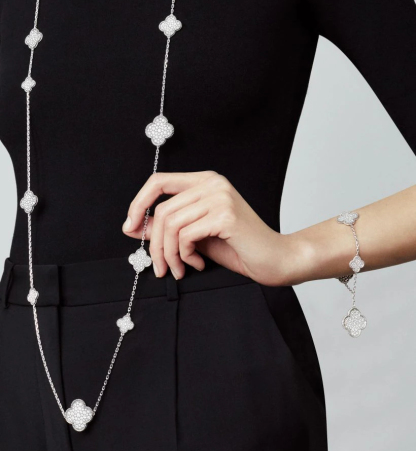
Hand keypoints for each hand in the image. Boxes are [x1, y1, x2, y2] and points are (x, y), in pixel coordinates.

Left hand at [122, 170, 301, 285]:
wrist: (274, 259)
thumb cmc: (237, 247)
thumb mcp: (195, 235)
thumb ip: (168, 226)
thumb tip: (132, 226)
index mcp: (205, 181)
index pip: (159, 181)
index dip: (138, 203)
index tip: (129, 227)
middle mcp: (212, 183)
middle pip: (162, 210)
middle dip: (154, 244)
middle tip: (160, 267)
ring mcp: (220, 197)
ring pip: (170, 224)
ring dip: (170, 254)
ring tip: (181, 269)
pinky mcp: (225, 214)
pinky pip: (185, 235)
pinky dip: (185, 255)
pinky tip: (198, 263)